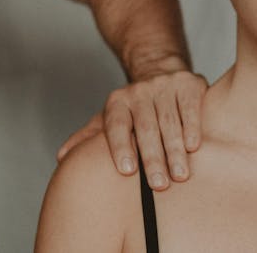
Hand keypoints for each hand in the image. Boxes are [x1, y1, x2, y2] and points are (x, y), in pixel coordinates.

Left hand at [56, 70, 207, 190]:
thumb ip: (89, 136)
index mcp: (117, 101)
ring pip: (170, 121)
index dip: (121, 147)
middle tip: (159, 185)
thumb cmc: (136, 107)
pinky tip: (193, 147)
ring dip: (175, 150)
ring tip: (180, 175)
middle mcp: (140, 91)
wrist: (162, 71)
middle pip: (146, 128)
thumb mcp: (111, 117)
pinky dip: (192, 128)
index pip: (117, 125)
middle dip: (153, 158)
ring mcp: (165, 85)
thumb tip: (62, 157)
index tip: (126, 171)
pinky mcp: (189, 83)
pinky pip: (190, 108)